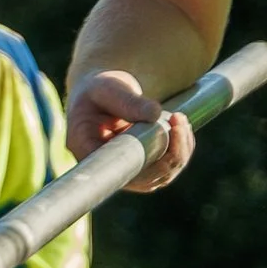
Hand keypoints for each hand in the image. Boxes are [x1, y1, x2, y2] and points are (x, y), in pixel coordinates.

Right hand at [65, 67, 192, 190]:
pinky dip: (180, 150)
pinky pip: (167, 169)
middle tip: (178, 119)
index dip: (145, 163)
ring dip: (179, 152)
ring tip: (179, 118)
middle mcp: (105, 168)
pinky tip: (180, 126)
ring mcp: (124, 171)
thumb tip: (155, 114)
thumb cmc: (99, 89)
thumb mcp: (107, 88)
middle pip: (145, 179)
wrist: (102, 93)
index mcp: (86, 149)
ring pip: (160, 177)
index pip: (117, 169)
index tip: (164, 135)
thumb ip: (127, 101)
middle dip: (170, 154)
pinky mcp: (141, 167)